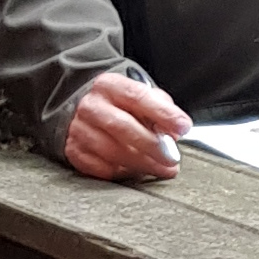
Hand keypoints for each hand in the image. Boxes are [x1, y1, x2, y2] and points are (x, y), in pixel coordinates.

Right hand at [64, 71, 189, 180]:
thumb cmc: (123, 105)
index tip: (183, 127)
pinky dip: (122, 172)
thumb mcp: (143, 96)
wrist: (86, 109)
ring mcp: (79, 130)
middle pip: (122, 127)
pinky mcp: (74, 151)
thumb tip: (174, 132)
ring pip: (112, 151)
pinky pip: (100, 167)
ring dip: (142, 163)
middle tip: (173, 158)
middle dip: (153, 145)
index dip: (163, 113)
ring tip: (163, 168)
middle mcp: (90, 106)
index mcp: (110, 85)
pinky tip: (138, 171)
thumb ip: (162, 109)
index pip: (138, 97)